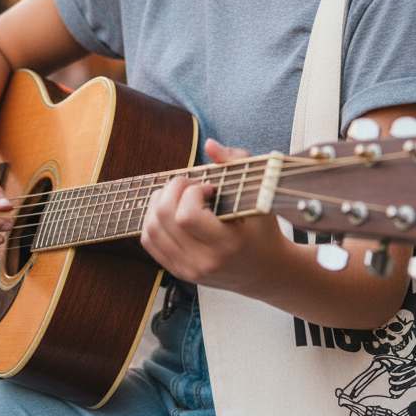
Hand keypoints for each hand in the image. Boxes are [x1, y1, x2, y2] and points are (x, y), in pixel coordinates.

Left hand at [140, 138, 286, 291]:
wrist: (266, 271)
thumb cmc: (263, 231)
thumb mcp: (260, 195)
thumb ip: (237, 163)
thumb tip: (210, 144)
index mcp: (227, 245)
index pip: (187, 216)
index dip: (191, 192)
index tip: (208, 188)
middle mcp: (204, 262)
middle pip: (164, 218)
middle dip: (172, 190)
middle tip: (191, 187)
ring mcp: (188, 270)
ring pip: (151, 229)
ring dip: (160, 203)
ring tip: (181, 197)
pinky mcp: (178, 272)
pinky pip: (149, 241)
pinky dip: (154, 220)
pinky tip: (172, 211)